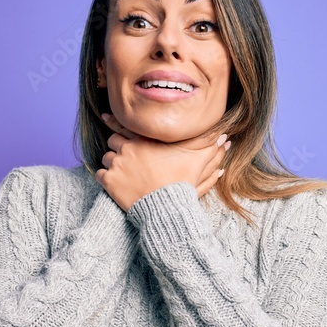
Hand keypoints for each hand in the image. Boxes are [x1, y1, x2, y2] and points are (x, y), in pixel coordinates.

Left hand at [94, 111, 230, 211]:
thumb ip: (210, 147)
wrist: (166, 209)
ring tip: (119, 172)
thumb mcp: (199, 162)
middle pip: (113, 140)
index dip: (117, 122)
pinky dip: (104, 178)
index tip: (107, 116)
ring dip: (111, 163)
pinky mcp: (109, 182)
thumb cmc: (182, 184)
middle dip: (118, 147)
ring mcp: (117, 165)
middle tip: (124, 156)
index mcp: (147, 140)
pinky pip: (99, 174)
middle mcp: (129, 148)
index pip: (126, 124)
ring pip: (106, 158)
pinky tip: (111, 182)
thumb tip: (227, 138)